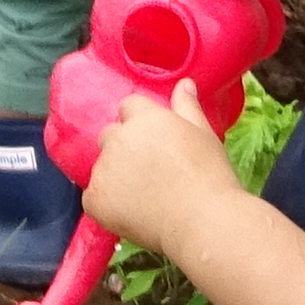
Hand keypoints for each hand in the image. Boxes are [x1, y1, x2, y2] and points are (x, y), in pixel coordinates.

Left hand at [75, 78, 240, 258]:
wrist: (203, 221)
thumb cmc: (210, 176)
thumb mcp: (205, 134)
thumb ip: (188, 107)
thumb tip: (184, 83)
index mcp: (144, 118)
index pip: (128, 106)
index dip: (141, 124)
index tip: (157, 144)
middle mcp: (118, 138)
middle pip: (110, 136)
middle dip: (124, 149)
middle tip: (152, 173)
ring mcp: (103, 169)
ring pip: (102, 168)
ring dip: (116, 177)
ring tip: (147, 198)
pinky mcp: (94, 199)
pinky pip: (93, 197)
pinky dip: (107, 205)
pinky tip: (132, 214)